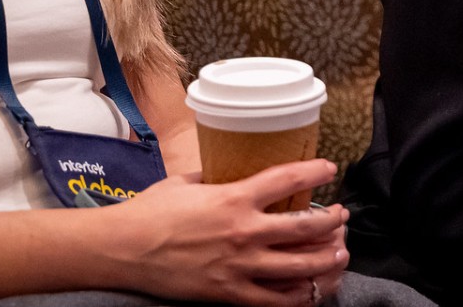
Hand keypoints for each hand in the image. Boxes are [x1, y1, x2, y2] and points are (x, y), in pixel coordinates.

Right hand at [103, 161, 348, 305]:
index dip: (317, 173)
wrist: (121, 250)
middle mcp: (243, 232)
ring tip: (340, 253)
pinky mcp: (229, 294)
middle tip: (342, 216)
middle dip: (333, 221)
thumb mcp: (188, 182)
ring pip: (300, 267)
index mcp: (234, 198)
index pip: (290, 179)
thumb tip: (231, 169)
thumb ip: (217, 176)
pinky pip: (275, 301)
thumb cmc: (150, 211)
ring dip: (327, 259)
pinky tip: (311, 289)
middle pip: (307, 227)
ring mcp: (239, 267)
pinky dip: (299, 296)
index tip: (330, 169)